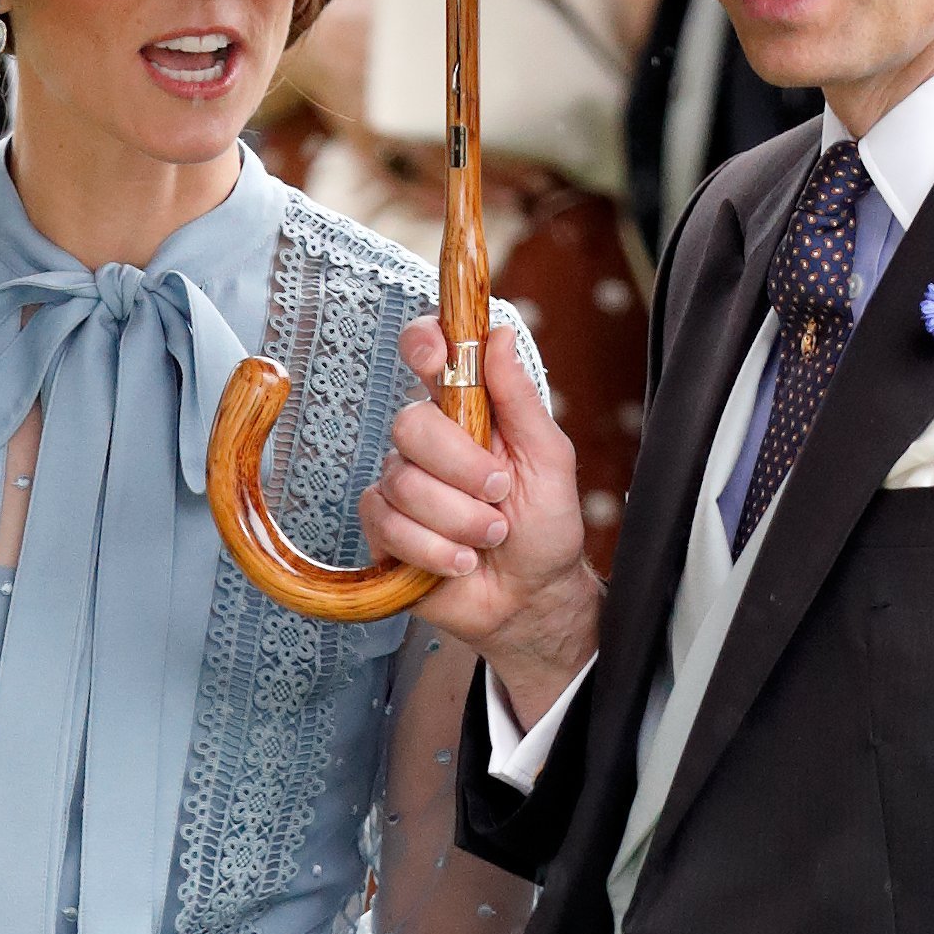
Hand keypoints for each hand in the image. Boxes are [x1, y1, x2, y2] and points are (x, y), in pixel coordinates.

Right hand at [362, 316, 601, 706]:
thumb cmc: (543, 528)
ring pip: (404, 484)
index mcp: (466, 410)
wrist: (531, 598)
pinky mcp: (383, 530)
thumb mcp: (549, 459)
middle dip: (463, 468)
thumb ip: (521, 399)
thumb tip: (499, 335)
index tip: (436, 357)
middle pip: (410, 425)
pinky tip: (460, 561)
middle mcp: (428, 443)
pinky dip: (434, 549)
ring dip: (460, 520)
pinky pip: (389, 525)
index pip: (427, 354)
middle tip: (499, 494)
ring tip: (490, 536)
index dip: (422, 344)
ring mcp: (400, 485)